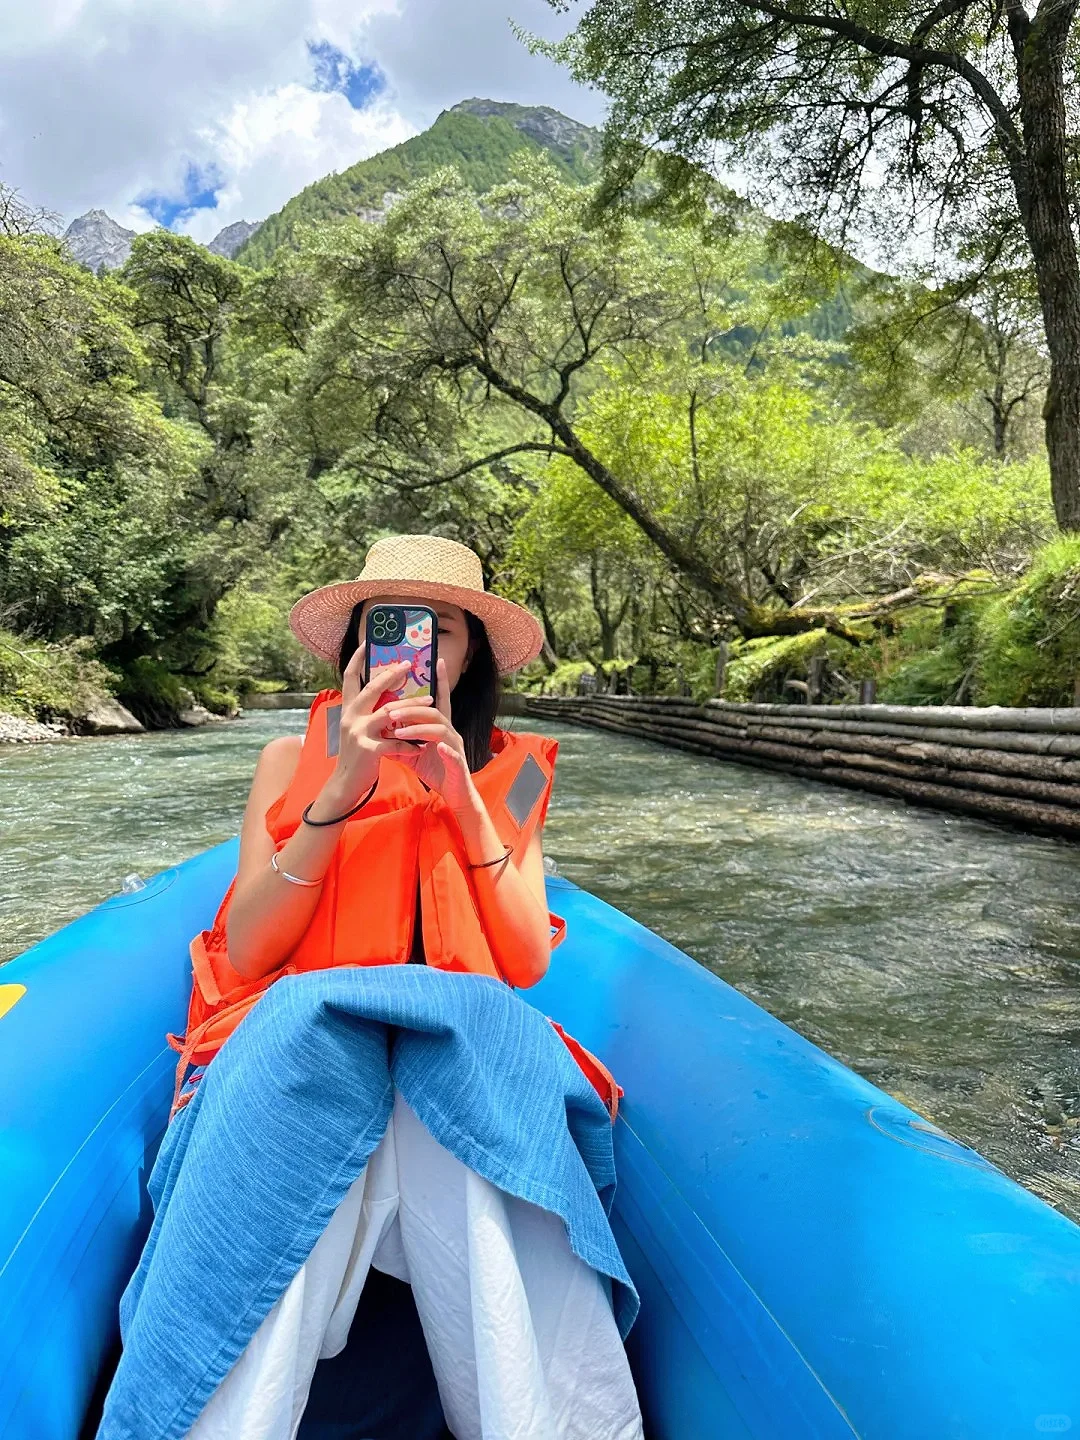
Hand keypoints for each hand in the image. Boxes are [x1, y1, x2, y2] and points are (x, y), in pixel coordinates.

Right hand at [315, 642, 419, 814]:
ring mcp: (358, 733)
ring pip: (390, 713)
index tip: (366, 642)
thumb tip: (386, 696)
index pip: (350, 678)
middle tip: (408, 664)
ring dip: (413, 708)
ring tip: (430, 703)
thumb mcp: (357, 730)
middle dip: (392, 675)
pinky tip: (421, 746)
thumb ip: (367, 713)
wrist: (346, 785)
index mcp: (348, 710)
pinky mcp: (369, 749)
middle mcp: (350, 717)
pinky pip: (396, 742)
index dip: (357, 659)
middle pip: (372, 689)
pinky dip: (411, 744)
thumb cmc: (357, 756)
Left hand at [379, 656, 479, 813]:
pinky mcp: (457, 764)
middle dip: (411, 708)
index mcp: (439, 727)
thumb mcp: (412, 753)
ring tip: (397, 731)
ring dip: (418, 728)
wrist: (454, 794)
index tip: (436, 659)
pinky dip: (444, 750)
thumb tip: (378, 727)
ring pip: (440, 729)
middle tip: (389, 710)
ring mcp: (455, 747)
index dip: (439, 680)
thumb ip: (398, 739)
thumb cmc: (434, 770)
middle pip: (433, 711)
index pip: (438, 700)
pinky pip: (452, 754)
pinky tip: (435, 748)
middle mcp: (449, 732)